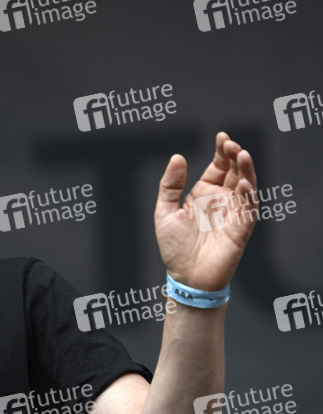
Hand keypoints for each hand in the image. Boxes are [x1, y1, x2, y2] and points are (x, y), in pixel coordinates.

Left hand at [154, 132, 257, 290]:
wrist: (184, 276)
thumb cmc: (175, 247)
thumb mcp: (165, 211)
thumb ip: (170, 185)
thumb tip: (177, 157)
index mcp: (203, 194)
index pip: (218, 167)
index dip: (221, 152)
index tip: (221, 136)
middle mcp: (221, 201)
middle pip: (234, 172)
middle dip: (235, 156)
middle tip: (231, 144)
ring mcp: (233, 213)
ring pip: (246, 187)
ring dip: (246, 171)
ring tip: (242, 154)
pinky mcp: (241, 229)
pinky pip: (248, 209)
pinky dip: (247, 196)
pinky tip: (242, 183)